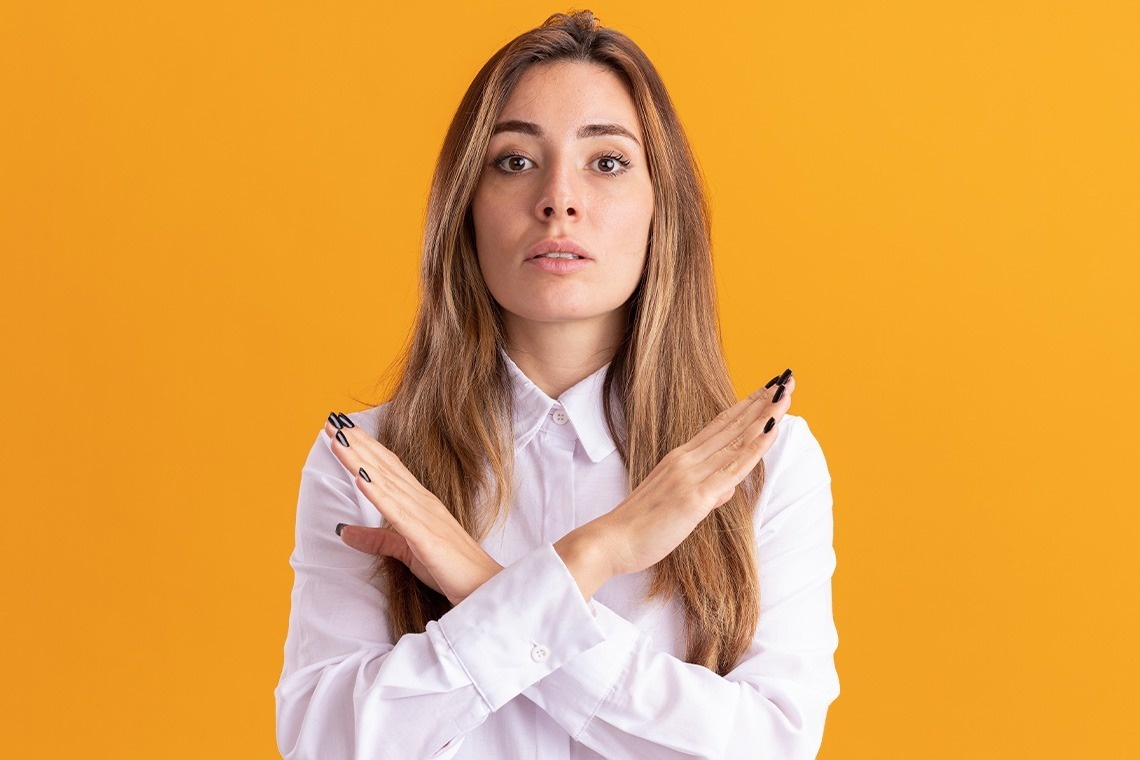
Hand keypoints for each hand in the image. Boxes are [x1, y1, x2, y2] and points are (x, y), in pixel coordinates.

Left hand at [323, 414, 502, 603]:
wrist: (484, 586)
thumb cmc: (451, 568)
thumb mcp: (406, 552)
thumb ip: (377, 539)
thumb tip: (343, 531)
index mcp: (420, 503)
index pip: (388, 468)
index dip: (365, 448)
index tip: (341, 430)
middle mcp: (422, 502)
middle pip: (384, 467)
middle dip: (356, 444)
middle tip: (331, 422)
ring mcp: (424, 516)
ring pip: (386, 482)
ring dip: (360, 460)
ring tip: (337, 439)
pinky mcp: (424, 536)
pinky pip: (396, 512)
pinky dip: (377, 493)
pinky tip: (360, 478)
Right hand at [556, 370, 794, 597]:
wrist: (612, 540)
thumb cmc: (641, 526)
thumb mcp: (676, 503)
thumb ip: (703, 491)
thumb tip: (726, 488)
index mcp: (680, 458)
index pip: (720, 425)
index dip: (745, 406)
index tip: (766, 390)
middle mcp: (686, 459)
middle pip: (732, 424)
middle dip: (761, 402)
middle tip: (786, 379)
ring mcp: (691, 475)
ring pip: (736, 440)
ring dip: (764, 416)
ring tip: (786, 394)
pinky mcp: (696, 496)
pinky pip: (732, 469)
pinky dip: (754, 448)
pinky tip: (771, 431)